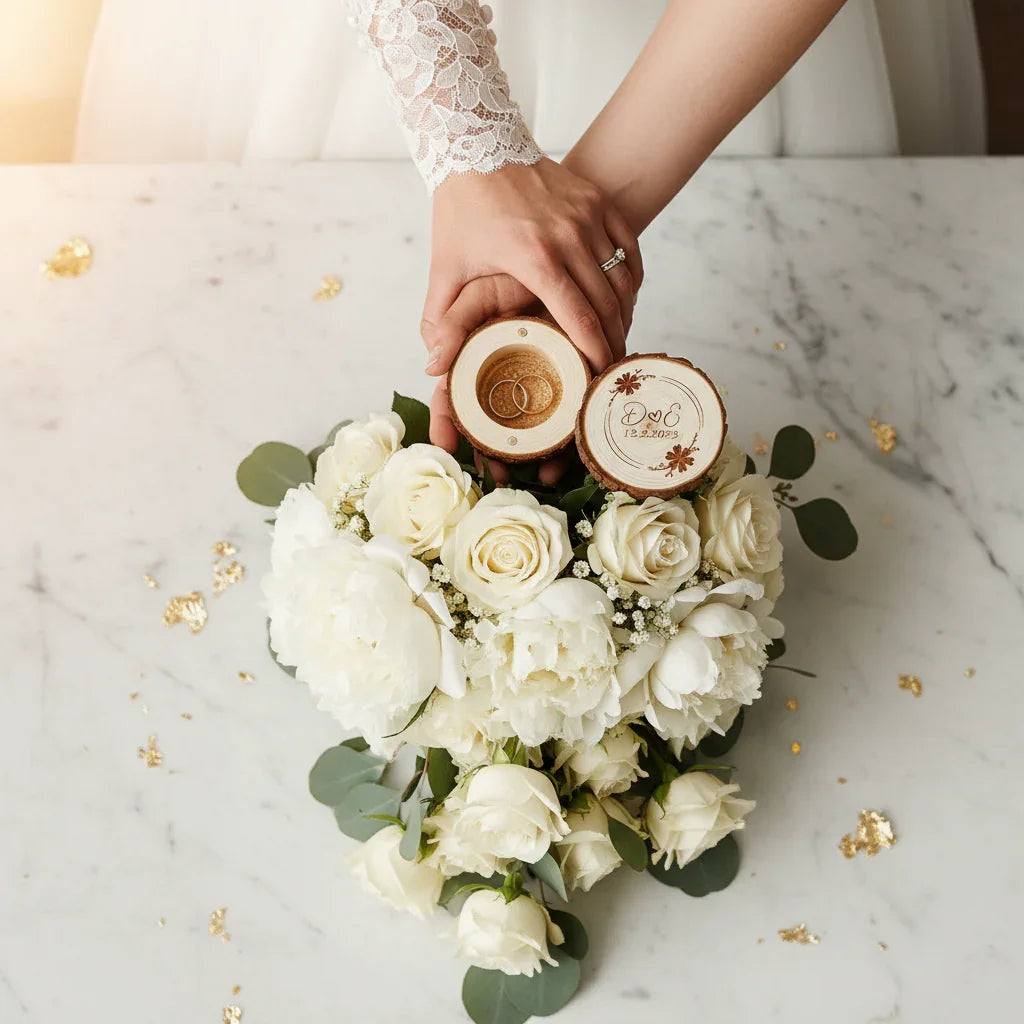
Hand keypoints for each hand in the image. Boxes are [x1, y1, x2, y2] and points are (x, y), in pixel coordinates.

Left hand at [421, 158, 642, 376]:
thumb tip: (432, 367)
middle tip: (612, 369)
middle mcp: (568, 236)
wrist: (476, 144)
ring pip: (622, 278)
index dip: (594, 352)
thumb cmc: (461, 211)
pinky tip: (625, 301)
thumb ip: (439, 320)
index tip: (599, 377)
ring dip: (626, 314)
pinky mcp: (596, 200)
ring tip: (620, 339)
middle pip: (606, 304)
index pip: (578, 318)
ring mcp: (586, 215)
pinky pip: (628, 247)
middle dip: (614, 341)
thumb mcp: (445, 268)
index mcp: (533, 257)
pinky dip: (631, 278)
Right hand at [426, 273, 580, 486]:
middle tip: (497, 476)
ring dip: (537, 457)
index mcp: (478, 362)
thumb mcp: (478, 293)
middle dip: (494, 456)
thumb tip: (431, 366)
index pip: (455, 400)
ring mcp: (543, 382)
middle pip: (496, 427)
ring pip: (535, 431)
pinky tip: (570, 460)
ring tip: (543, 476)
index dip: (446, 425)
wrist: (569, 259)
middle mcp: (508, 378)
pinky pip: (572, 418)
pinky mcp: (577, 381)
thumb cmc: (515, 271)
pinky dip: (572, 441)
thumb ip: (453, 323)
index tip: (445, 447)